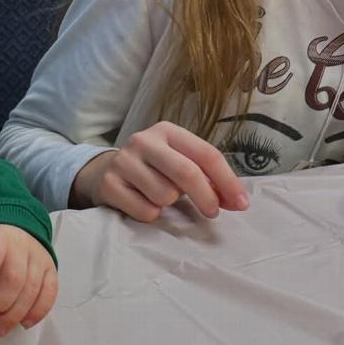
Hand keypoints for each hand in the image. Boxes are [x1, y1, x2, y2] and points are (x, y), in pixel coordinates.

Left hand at [0, 225, 57, 337]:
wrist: (12, 237)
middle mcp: (20, 245)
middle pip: (15, 278)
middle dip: (0, 303)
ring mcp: (39, 257)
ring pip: (32, 290)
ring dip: (15, 315)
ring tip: (0, 328)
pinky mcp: (51, 270)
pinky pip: (49, 294)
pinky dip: (37, 312)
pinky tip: (24, 322)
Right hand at [70, 121, 249, 221]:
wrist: (102, 173)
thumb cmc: (152, 169)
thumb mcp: (178, 161)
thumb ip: (206, 176)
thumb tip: (235, 201)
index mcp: (167, 130)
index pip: (206, 154)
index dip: (227, 181)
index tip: (241, 204)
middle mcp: (144, 141)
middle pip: (186, 172)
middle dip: (206, 197)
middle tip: (213, 212)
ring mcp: (123, 161)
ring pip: (164, 195)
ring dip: (169, 204)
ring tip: (158, 196)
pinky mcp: (109, 184)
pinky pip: (145, 210)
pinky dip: (150, 214)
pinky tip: (142, 203)